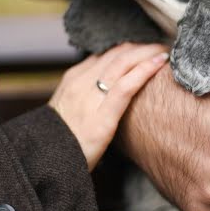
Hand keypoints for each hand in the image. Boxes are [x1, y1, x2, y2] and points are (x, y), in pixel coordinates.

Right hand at [49, 43, 168, 170]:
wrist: (44, 164)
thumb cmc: (62, 142)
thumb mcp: (68, 110)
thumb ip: (86, 96)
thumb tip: (108, 90)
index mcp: (73, 78)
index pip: (106, 54)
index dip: (128, 48)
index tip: (146, 47)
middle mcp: (80, 82)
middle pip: (116, 54)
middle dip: (141, 47)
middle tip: (160, 45)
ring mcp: (90, 98)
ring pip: (123, 64)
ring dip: (147, 53)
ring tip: (165, 50)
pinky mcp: (101, 118)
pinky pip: (125, 87)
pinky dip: (145, 70)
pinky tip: (160, 63)